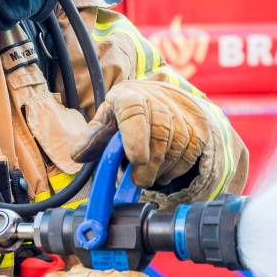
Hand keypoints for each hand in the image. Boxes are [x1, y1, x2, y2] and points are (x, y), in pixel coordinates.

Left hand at [71, 80, 206, 187]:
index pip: (135, 112)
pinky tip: (165, 167)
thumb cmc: (128, 112)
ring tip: (149, 172)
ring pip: (176, 147)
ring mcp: (182, 113)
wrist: (163, 97)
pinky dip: (176, 168)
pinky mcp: (199, 126)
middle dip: (149, 164)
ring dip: (162, 168)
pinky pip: (190, 154)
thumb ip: (92, 138)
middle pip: (160, 135)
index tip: (135, 159)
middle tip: (139, 180)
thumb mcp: (107, 120)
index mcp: (129, 97)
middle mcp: (158, 100)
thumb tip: (77, 155)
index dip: (136, 136)